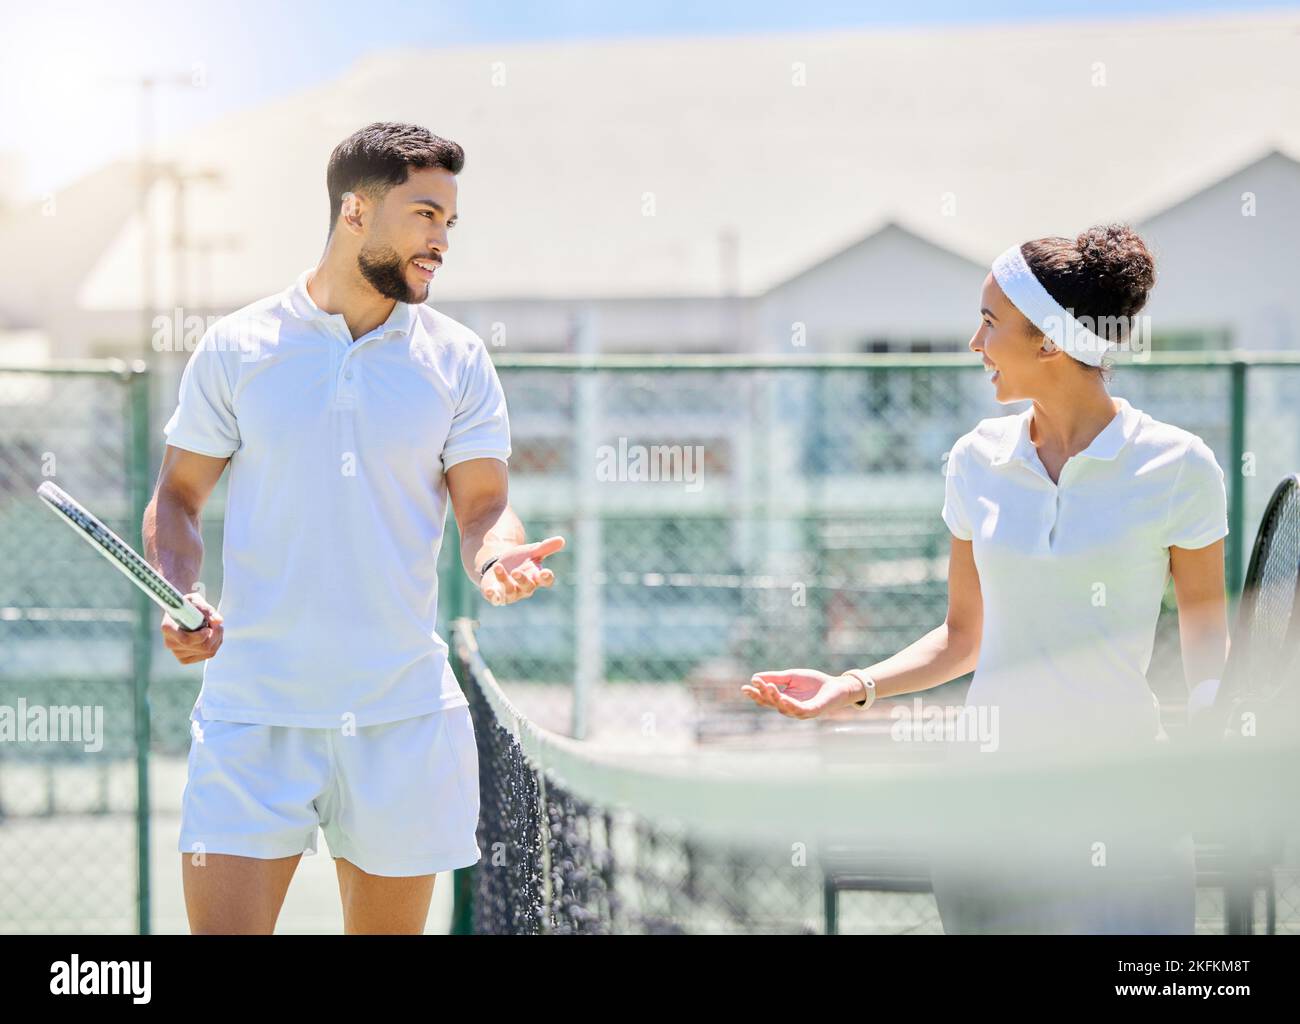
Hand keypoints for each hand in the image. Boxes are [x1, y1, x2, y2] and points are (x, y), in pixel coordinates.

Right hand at [161, 592, 222, 665]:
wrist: (184, 612)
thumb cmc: (189, 604)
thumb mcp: (196, 601)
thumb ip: (207, 610)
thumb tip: (218, 621)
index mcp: (168, 627)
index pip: (185, 639)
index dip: (200, 636)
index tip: (208, 628)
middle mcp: (170, 642)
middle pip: (200, 646)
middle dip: (214, 635)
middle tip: (218, 625)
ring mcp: (177, 652)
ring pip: (206, 651)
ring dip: (217, 639)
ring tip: (215, 628)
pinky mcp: (186, 658)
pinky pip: (207, 655)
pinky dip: (215, 645)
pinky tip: (213, 636)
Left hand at [480, 536, 565, 605]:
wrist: (500, 564)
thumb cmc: (519, 560)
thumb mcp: (531, 551)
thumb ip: (545, 548)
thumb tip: (562, 540)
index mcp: (536, 577)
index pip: (545, 581)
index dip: (546, 578)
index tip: (545, 572)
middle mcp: (525, 588)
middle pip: (527, 587)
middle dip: (522, 579)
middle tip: (516, 571)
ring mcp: (511, 593)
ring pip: (510, 591)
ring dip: (504, 579)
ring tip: (498, 566)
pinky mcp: (497, 595)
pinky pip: (496, 599)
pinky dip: (493, 596)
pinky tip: (488, 591)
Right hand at [740, 668, 865, 718]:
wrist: (837, 686)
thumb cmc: (814, 682)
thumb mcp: (791, 677)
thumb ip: (776, 677)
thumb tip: (755, 677)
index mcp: (783, 699)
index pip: (766, 698)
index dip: (756, 693)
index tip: (745, 687)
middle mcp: (789, 708)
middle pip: (771, 703)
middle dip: (762, 695)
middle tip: (754, 685)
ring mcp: (800, 711)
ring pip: (783, 707)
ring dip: (775, 697)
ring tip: (769, 686)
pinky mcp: (812, 711)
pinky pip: (799, 710)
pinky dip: (791, 706)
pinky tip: (784, 698)